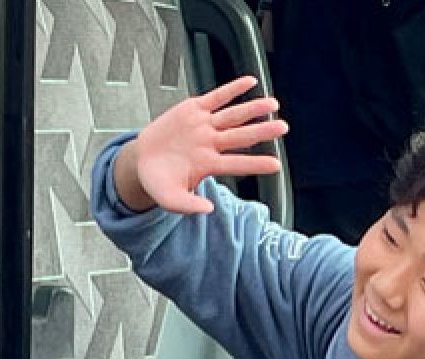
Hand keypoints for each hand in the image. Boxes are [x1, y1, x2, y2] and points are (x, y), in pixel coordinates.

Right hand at [125, 76, 287, 214]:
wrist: (141, 160)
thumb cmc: (158, 181)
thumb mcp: (169, 198)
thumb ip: (188, 205)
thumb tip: (207, 209)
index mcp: (207, 165)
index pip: (237, 164)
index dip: (256, 164)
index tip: (276, 165)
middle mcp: (210, 143)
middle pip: (241, 136)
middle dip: (262, 131)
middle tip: (283, 127)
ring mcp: (204, 126)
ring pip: (233, 115)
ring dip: (253, 109)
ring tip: (273, 104)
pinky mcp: (193, 109)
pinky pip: (217, 97)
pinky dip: (232, 89)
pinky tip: (250, 82)